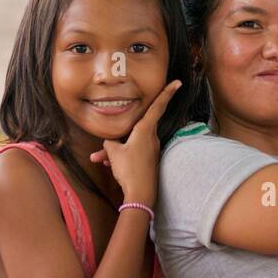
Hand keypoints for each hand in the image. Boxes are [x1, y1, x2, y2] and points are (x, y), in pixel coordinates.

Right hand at [89, 79, 181, 206]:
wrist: (141, 195)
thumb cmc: (129, 170)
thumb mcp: (114, 154)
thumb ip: (110, 144)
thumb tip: (110, 143)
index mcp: (145, 131)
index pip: (157, 107)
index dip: (166, 93)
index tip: (177, 82)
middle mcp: (151, 138)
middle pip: (135, 128)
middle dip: (119, 134)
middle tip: (110, 142)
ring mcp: (151, 150)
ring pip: (130, 143)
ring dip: (115, 150)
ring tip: (99, 160)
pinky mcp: (149, 160)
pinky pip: (132, 153)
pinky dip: (120, 158)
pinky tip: (108, 165)